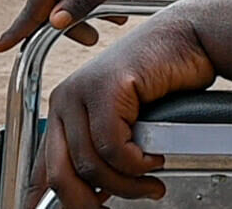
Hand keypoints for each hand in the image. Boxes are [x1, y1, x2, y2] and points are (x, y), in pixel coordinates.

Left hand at [31, 11, 217, 208]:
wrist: (191, 39)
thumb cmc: (165, 80)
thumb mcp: (125, 125)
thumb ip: (102, 155)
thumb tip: (92, 199)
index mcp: (63, 110)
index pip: (41, 170)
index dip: (43, 203)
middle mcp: (65, 100)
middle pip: (59, 174)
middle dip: (86, 204)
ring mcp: (82, 91)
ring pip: (92, 165)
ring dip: (127, 184)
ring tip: (151, 183)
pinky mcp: (106, 87)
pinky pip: (113, 147)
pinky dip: (136, 163)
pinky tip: (153, 158)